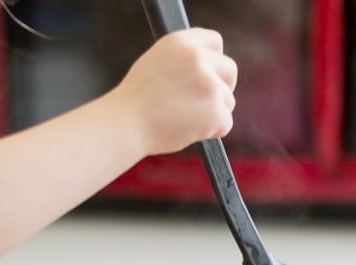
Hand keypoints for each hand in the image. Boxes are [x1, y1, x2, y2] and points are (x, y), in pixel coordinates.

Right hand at [111, 28, 237, 155]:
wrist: (125, 124)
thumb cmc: (136, 101)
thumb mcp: (156, 61)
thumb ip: (184, 59)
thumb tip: (208, 68)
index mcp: (182, 42)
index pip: (215, 41)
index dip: (214, 60)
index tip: (210, 74)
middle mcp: (198, 58)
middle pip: (230, 70)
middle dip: (223, 87)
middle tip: (205, 102)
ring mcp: (209, 85)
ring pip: (228, 101)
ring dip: (213, 113)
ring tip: (184, 119)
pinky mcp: (215, 111)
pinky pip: (225, 124)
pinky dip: (212, 132)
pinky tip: (189, 131)